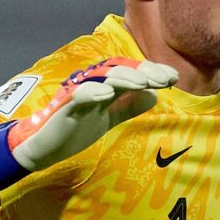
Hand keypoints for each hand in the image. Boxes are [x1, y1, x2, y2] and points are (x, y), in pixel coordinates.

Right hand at [0, 57, 177, 197]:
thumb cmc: (75, 129)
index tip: (173, 78)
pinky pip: (78, 96)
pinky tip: (107, 94)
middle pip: (119, 70)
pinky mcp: (64, 107)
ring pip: (101, 78)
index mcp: (103, 86)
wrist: (46, 148)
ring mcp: (77, 93)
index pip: (130, 73)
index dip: (151, 72)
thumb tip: (153, 97)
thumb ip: (128, 107)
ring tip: (143, 83)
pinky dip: (91, 93)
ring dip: (124, 78)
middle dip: (144, 72)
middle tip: (165, 79)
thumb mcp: (108, 118)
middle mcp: (92, 84)